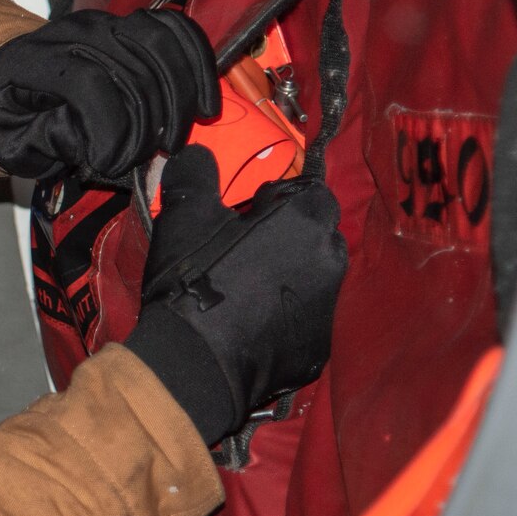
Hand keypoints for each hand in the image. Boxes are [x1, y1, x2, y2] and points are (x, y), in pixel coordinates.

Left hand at [0, 10, 218, 183]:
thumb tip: (85, 138)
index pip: (87, 83)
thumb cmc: (8, 114)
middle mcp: (72, 31)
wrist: (5, 74)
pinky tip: (204, 103)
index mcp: (35, 60)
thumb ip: (41, 140)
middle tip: (151, 158)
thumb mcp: (7, 139)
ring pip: (160, 45)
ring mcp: (104, 20)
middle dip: (150, 123)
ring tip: (176, 139)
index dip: (109, 130)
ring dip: (180, 97)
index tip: (112, 164)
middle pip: (132, 69)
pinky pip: (176, 29)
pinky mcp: (129, 21)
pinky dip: (199, 64)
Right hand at [123, 146, 347, 446]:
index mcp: (306, 219)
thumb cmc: (194, 280)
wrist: (193, 362)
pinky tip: (254, 325)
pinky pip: (308, 322)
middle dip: (292, 239)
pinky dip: (288, 320)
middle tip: (248, 251)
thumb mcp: (185, 214)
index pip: (312, 192)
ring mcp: (330, 308)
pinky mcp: (320, 348)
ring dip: (293, 279)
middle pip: (319, 236)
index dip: (280, 200)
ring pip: (317, 279)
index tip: (251, 213)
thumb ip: (196, 172)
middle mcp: (331, 260)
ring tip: (250, 291)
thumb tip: (197, 152)